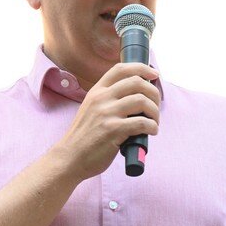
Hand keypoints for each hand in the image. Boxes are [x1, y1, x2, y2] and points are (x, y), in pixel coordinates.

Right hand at [56, 62, 159, 179]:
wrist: (69, 157)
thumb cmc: (84, 136)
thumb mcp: (91, 109)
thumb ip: (108, 99)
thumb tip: (136, 95)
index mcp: (97, 91)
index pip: (121, 69)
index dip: (142, 68)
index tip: (154, 75)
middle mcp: (101, 98)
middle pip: (137, 82)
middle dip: (154, 93)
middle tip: (156, 106)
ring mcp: (106, 113)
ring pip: (142, 101)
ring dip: (155, 111)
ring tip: (154, 122)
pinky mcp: (112, 130)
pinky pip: (141, 122)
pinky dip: (152, 126)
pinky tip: (151, 132)